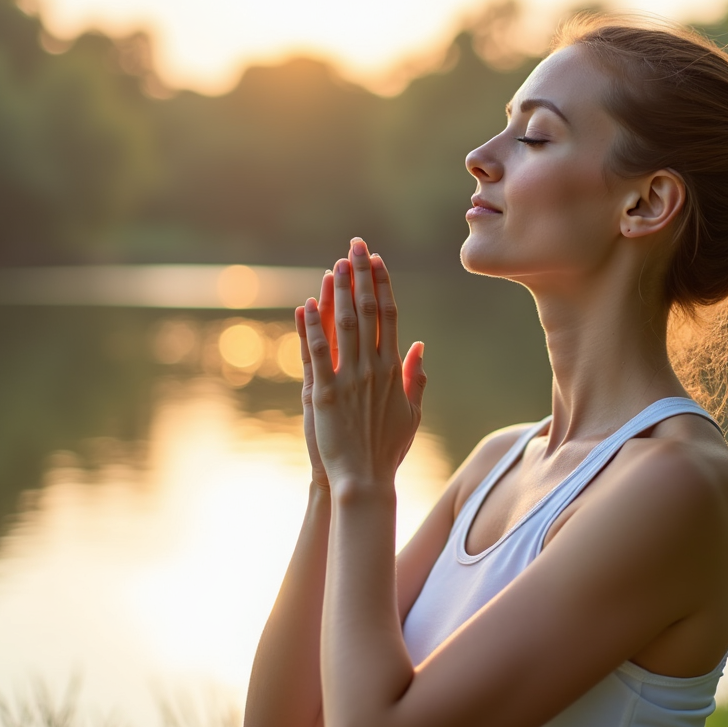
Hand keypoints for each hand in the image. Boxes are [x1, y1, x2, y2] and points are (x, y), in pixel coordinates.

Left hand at [301, 238, 425, 497]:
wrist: (365, 480)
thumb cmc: (387, 450)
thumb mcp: (411, 412)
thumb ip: (416, 377)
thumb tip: (421, 348)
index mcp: (393, 370)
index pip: (390, 317)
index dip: (383, 286)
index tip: (378, 261)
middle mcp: (374, 368)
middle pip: (369, 311)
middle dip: (362, 275)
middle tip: (356, 246)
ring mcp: (350, 379)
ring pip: (346, 325)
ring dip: (341, 292)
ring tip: (336, 263)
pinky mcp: (325, 393)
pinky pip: (318, 353)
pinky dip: (312, 327)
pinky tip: (306, 304)